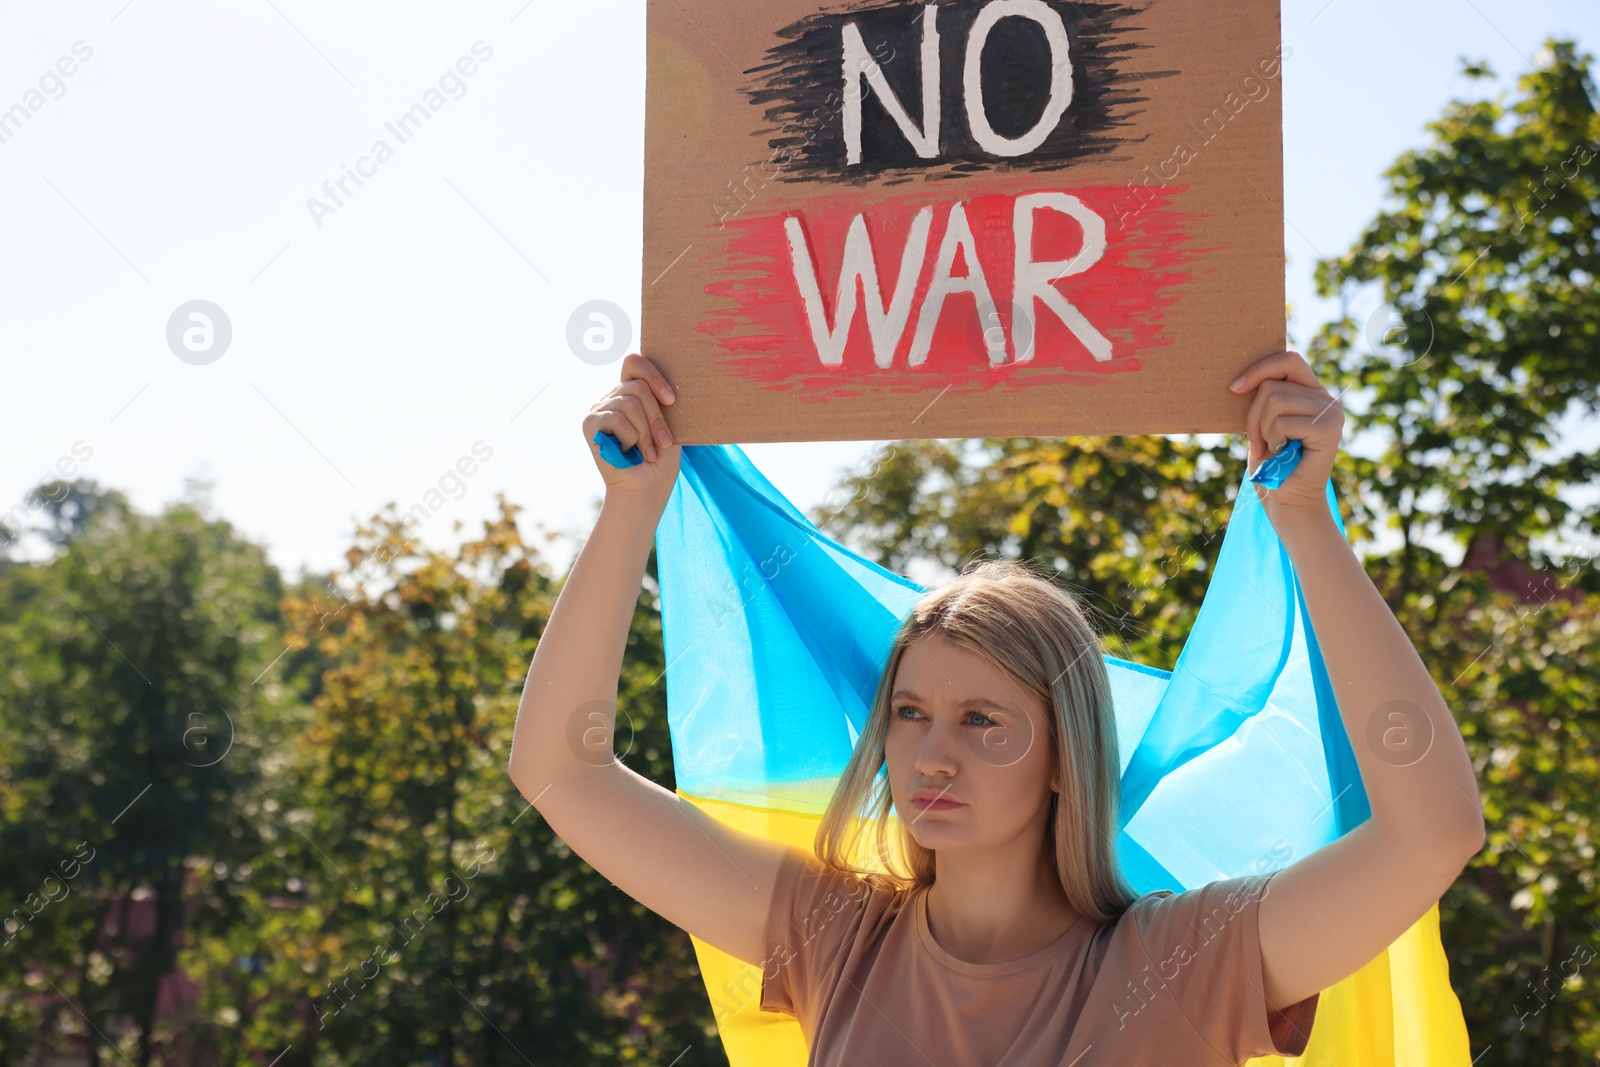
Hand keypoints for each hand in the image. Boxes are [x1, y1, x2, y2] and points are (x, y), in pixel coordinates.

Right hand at [582, 353, 680, 505]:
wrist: (646, 490)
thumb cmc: (660, 460)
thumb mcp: (668, 424)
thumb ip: (662, 400)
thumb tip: (668, 382)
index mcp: (630, 394)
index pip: (634, 363)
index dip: (654, 375)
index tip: (672, 400)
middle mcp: (612, 397)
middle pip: (638, 386)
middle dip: (656, 417)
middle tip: (663, 442)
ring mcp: (599, 409)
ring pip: (630, 403)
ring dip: (646, 432)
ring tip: (647, 452)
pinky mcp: (590, 423)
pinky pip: (617, 418)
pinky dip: (631, 438)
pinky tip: (628, 452)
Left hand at [1229, 350, 1343, 515]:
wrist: (1287, 502)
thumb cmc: (1272, 465)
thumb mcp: (1262, 424)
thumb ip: (1263, 398)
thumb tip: (1241, 378)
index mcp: (1312, 393)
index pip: (1288, 360)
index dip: (1260, 368)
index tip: (1234, 388)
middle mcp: (1326, 399)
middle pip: (1273, 385)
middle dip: (1254, 416)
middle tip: (1262, 442)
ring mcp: (1332, 414)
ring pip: (1275, 401)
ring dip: (1263, 430)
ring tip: (1275, 449)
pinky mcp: (1330, 430)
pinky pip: (1283, 422)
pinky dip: (1274, 441)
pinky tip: (1285, 454)